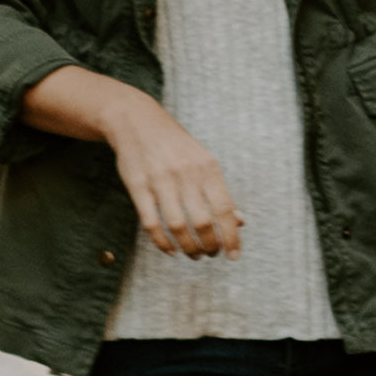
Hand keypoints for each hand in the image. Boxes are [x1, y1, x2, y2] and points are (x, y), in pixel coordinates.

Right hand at [106, 98, 244, 258]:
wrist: (136, 120)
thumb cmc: (175, 144)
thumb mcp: (203, 160)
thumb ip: (220, 191)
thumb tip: (240, 221)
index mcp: (207, 167)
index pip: (225, 209)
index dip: (232, 236)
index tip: (234, 255)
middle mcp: (186, 174)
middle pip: (203, 222)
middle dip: (210, 245)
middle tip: (211, 254)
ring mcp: (160, 180)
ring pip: (177, 226)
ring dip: (188, 247)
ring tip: (193, 254)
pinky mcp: (138, 186)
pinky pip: (151, 222)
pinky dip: (162, 242)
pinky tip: (171, 250)